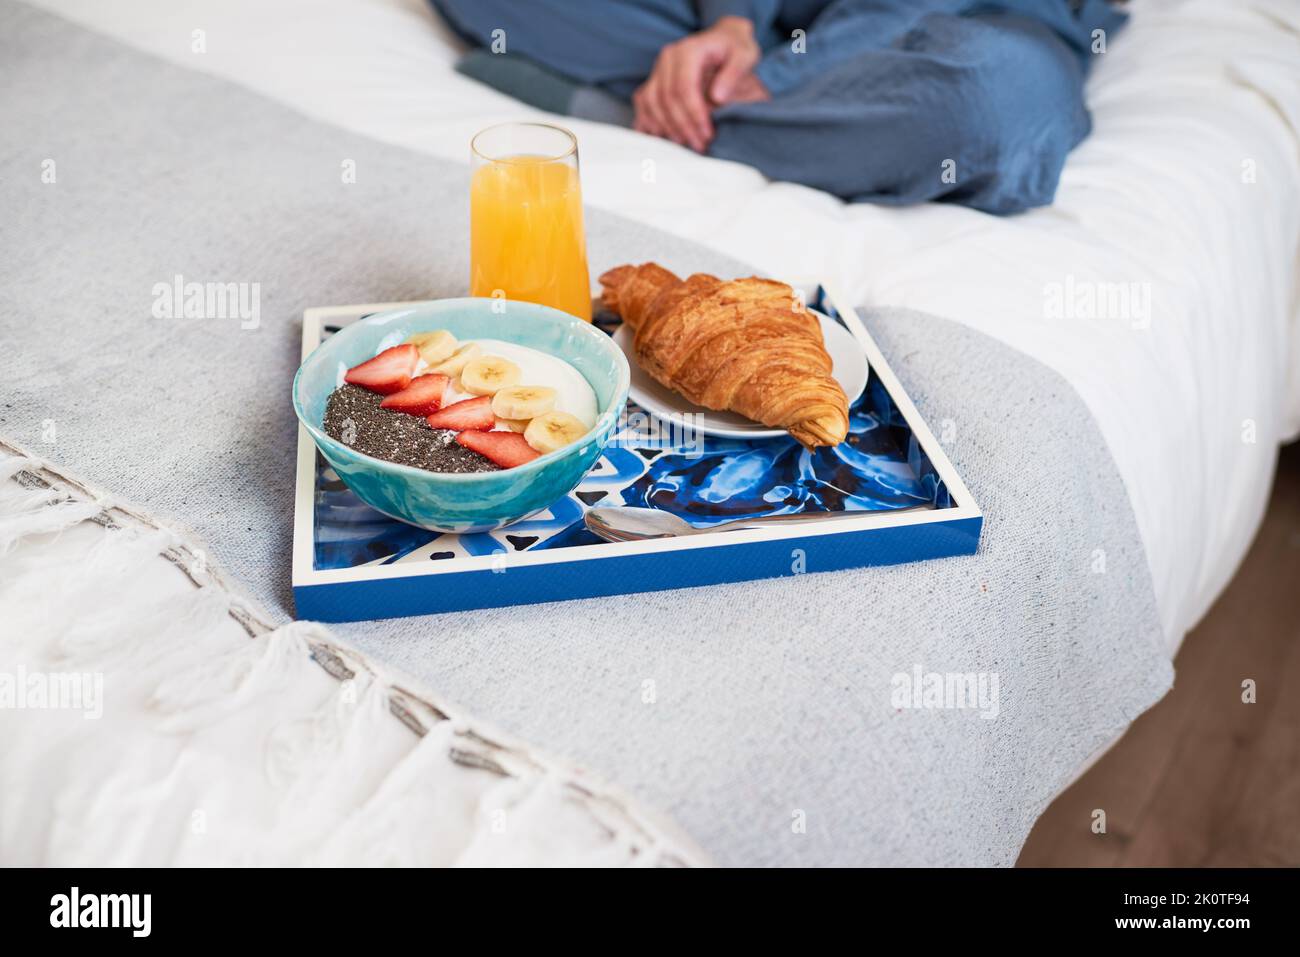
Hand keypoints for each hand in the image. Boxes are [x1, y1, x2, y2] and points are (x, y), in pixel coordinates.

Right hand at [633, 16, 763, 151]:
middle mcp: (668, 58)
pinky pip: (643, 102)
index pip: (684, 88)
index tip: (707, 134)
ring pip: (652, 103)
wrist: (724, 40)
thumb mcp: (745, 56)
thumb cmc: (735, 50)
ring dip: (666, 127)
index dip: (694, 115)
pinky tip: (663, 137)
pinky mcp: (654, 79)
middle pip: (667, 98)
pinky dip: (649, 121)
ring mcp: (658, 69)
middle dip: (683, 126)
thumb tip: (717, 97)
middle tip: (700, 144)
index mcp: (688, 50)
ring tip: (686, 143)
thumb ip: (734, 74)